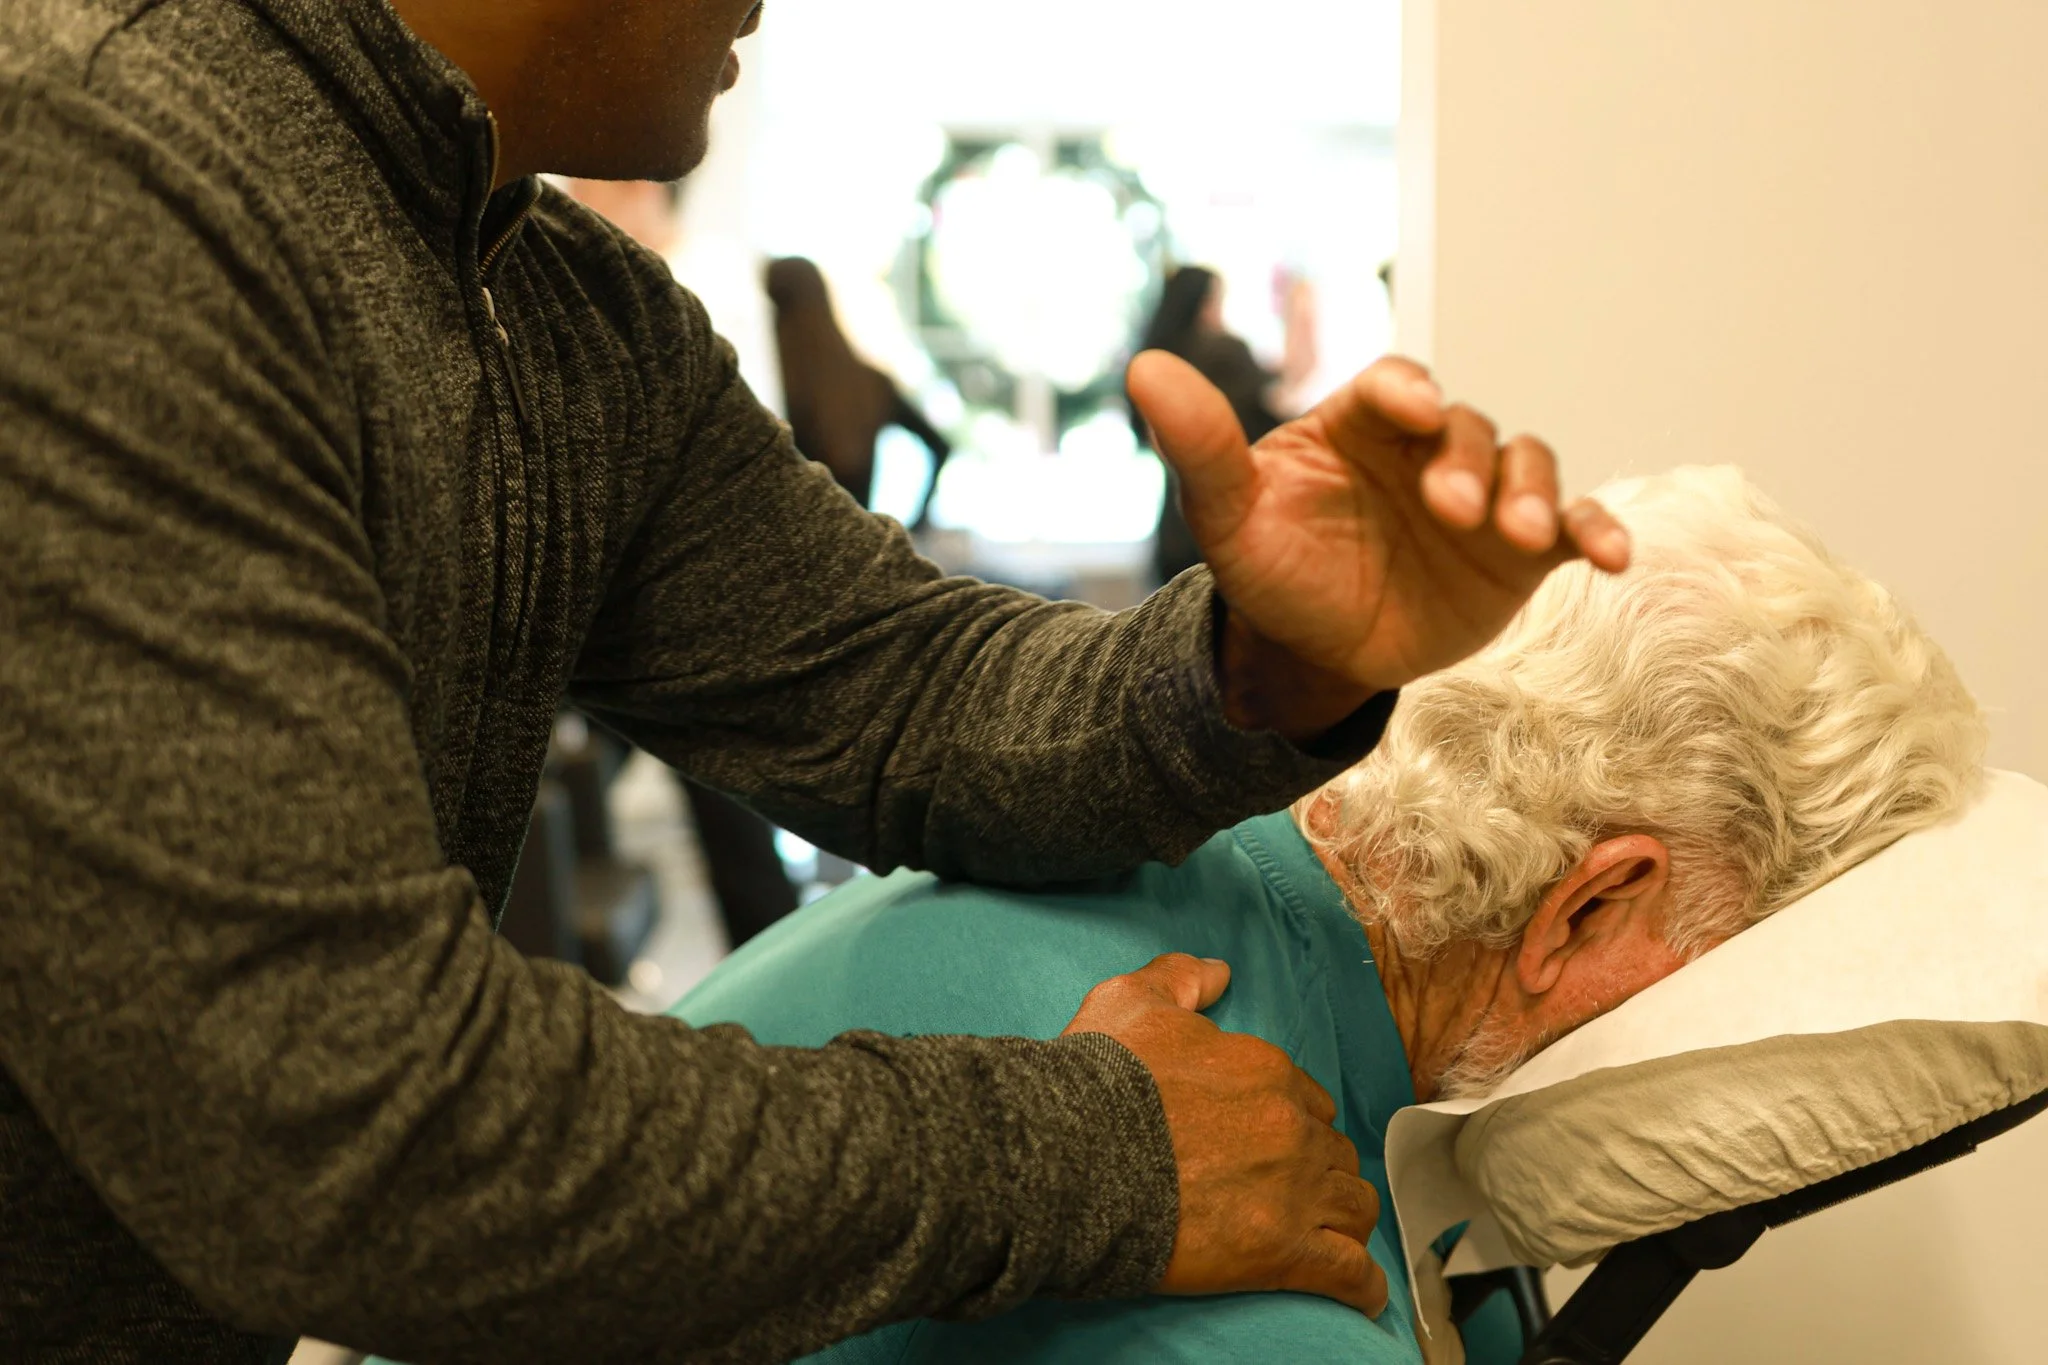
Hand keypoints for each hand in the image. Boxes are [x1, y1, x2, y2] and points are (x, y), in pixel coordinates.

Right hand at [1062, 953, 1389, 1315]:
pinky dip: (1360, 1283)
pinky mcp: (1284, 1252)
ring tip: (1327, 1235)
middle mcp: (1291, 1125)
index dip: (1292, 1120)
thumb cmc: (1098, 1080)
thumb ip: (1180, 976)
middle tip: (1289, 1188)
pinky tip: (1359, 1292)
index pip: (1306, 1099)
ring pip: (1353, 1205)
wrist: (1070, 1154)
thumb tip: (1219, 970)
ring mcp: (1294, 1190)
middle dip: (1319, 1168)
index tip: (1268, 1140)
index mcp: (1264, 1070)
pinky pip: (1349, 1272)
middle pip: (1333, 1152)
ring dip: (1342, 1217)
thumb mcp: (1131, 1001)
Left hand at [1129, 351, 1631, 738]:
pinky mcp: (1520, 552)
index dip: (1405, 391)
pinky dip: (1598, 530)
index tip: (1408, 409)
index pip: (1393, 385)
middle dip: (1464, 460)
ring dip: (1533, 492)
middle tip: (1450, 508)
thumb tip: (1143, 367)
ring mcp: (1481, 496)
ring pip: (1525, 466)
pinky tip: (1613, 558)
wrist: (1309, 651)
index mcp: (1361, 425)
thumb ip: (1199, 446)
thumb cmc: (1269, 567)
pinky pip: (1571, 527)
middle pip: (1464, 427)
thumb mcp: (1226, 514)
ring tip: (1519, 534)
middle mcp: (1427, 449)